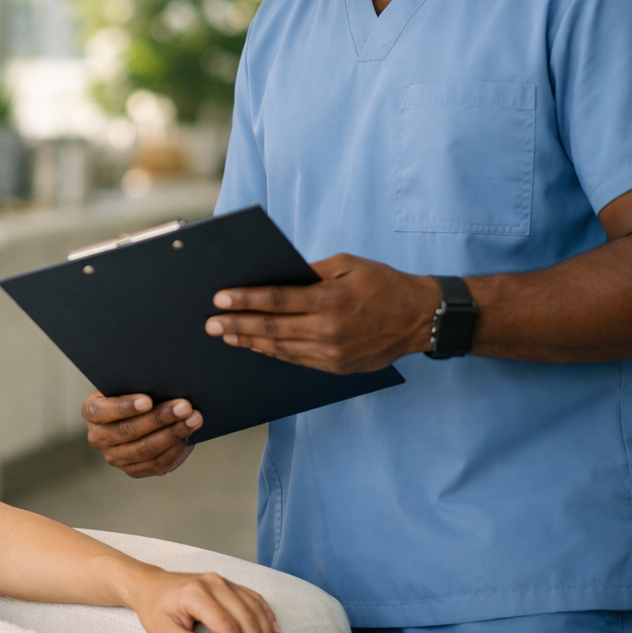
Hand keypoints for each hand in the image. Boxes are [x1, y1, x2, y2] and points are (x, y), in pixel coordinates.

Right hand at [82, 390, 201, 477]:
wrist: (135, 413)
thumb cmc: (132, 392)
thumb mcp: (127, 383)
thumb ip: (136, 383)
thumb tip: (163, 381)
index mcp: (92, 412)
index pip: (102, 411)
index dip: (124, 407)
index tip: (147, 400)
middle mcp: (99, 437)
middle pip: (128, 431)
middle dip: (159, 418)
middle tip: (183, 406)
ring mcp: (115, 457)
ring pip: (145, 450)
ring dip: (173, 434)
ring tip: (193, 419)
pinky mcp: (133, 470)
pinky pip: (156, 464)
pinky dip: (174, 448)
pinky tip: (187, 435)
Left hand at [124, 566, 277, 632]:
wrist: (148, 584)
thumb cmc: (154, 607)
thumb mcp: (166, 632)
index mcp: (196, 595)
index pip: (226, 625)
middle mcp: (213, 583)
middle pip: (245, 615)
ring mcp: (221, 580)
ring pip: (253, 605)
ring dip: (265, 630)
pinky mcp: (226, 582)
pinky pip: (252, 596)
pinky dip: (265, 613)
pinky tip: (272, 628)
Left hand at [206, 253, 440, 373]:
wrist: (420, 318)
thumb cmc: (383, 284)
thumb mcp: (348, 265)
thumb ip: (312, 272)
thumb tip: (277, 275)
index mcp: (330, 300)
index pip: (276, 300)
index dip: (245, 300)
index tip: (220, 298)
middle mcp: (328, 330)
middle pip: (272, 328)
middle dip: (237, 325)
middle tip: (210, 324)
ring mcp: (332, 353)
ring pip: (281, 349)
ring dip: (250, 342)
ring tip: (227, 336)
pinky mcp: (337, 367)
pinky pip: (297, 360)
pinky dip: (274, 353)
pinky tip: (257, 347)